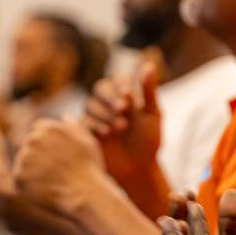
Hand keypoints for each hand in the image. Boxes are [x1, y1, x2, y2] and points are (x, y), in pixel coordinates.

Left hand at [12, 117, 105, 213]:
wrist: (84, 193)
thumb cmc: (88, 168)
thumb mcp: (87, 141)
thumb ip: (74, 126)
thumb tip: (65, 116)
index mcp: (47, 128)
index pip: (37, 132)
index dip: (47, 147)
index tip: (57, 158)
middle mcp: (32, 139)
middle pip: (28, 147)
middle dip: (38, 157)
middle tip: (54, 172)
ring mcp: (23, 158)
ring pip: (22, 163)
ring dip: (32, 171)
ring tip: (51, 181)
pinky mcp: (18, 176)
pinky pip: (19, 180)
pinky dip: (28, 186)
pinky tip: (44, 190)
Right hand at [83, 51, 163, 182]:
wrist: (138, 169)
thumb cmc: (148, 142)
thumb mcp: (153, 116)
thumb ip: (149, 91)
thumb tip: (149, 65)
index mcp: (125, 96)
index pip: (117, 80)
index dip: (121, 85)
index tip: (129, 95)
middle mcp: (108, 104)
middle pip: (100, 88)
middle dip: (110, 97)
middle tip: (123, 108)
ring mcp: (96, 117)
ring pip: (90, 104)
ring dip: (104, 112)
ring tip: (121, 127)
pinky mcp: (85, 132)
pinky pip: (82, 122)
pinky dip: (94, 125)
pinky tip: (107, 133)